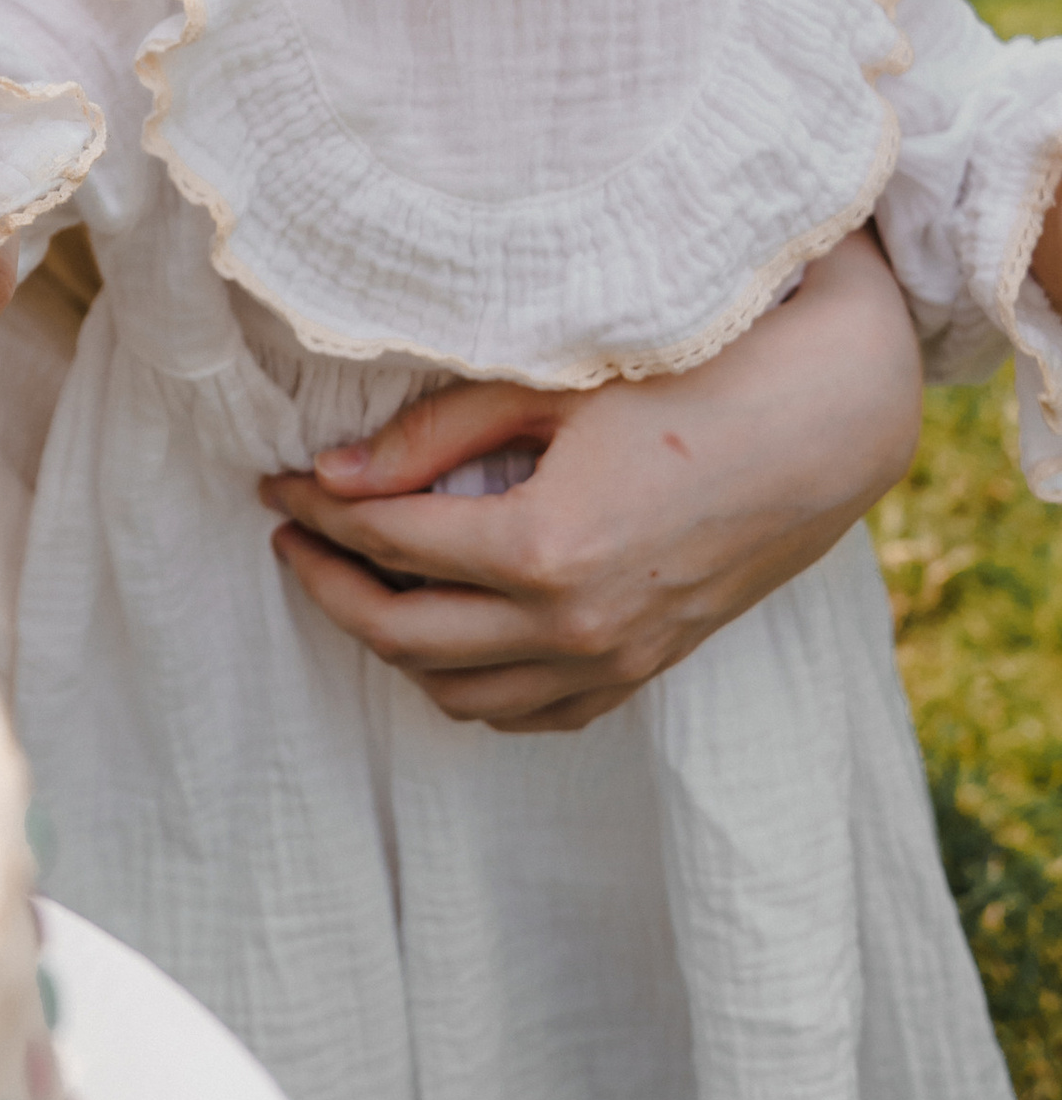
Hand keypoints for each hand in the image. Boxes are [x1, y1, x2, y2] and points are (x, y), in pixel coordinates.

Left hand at [261, 227, 921, 729]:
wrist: (821, 430)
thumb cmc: (688, 384)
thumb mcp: (549, 390)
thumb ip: (433, 436)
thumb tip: (333, 475)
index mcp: (544, 547)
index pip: (388, 542)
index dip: (316, 512)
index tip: (277, 483)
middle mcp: (573, 623)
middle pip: (400, 634)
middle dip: (326, 585)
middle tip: (293, 537)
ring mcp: (611, 661)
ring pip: (456, 692)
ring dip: (390, 645)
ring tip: (358, 581)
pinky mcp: (640, 674)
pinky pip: (529, 716)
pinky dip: (469, 688)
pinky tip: (445, 636)